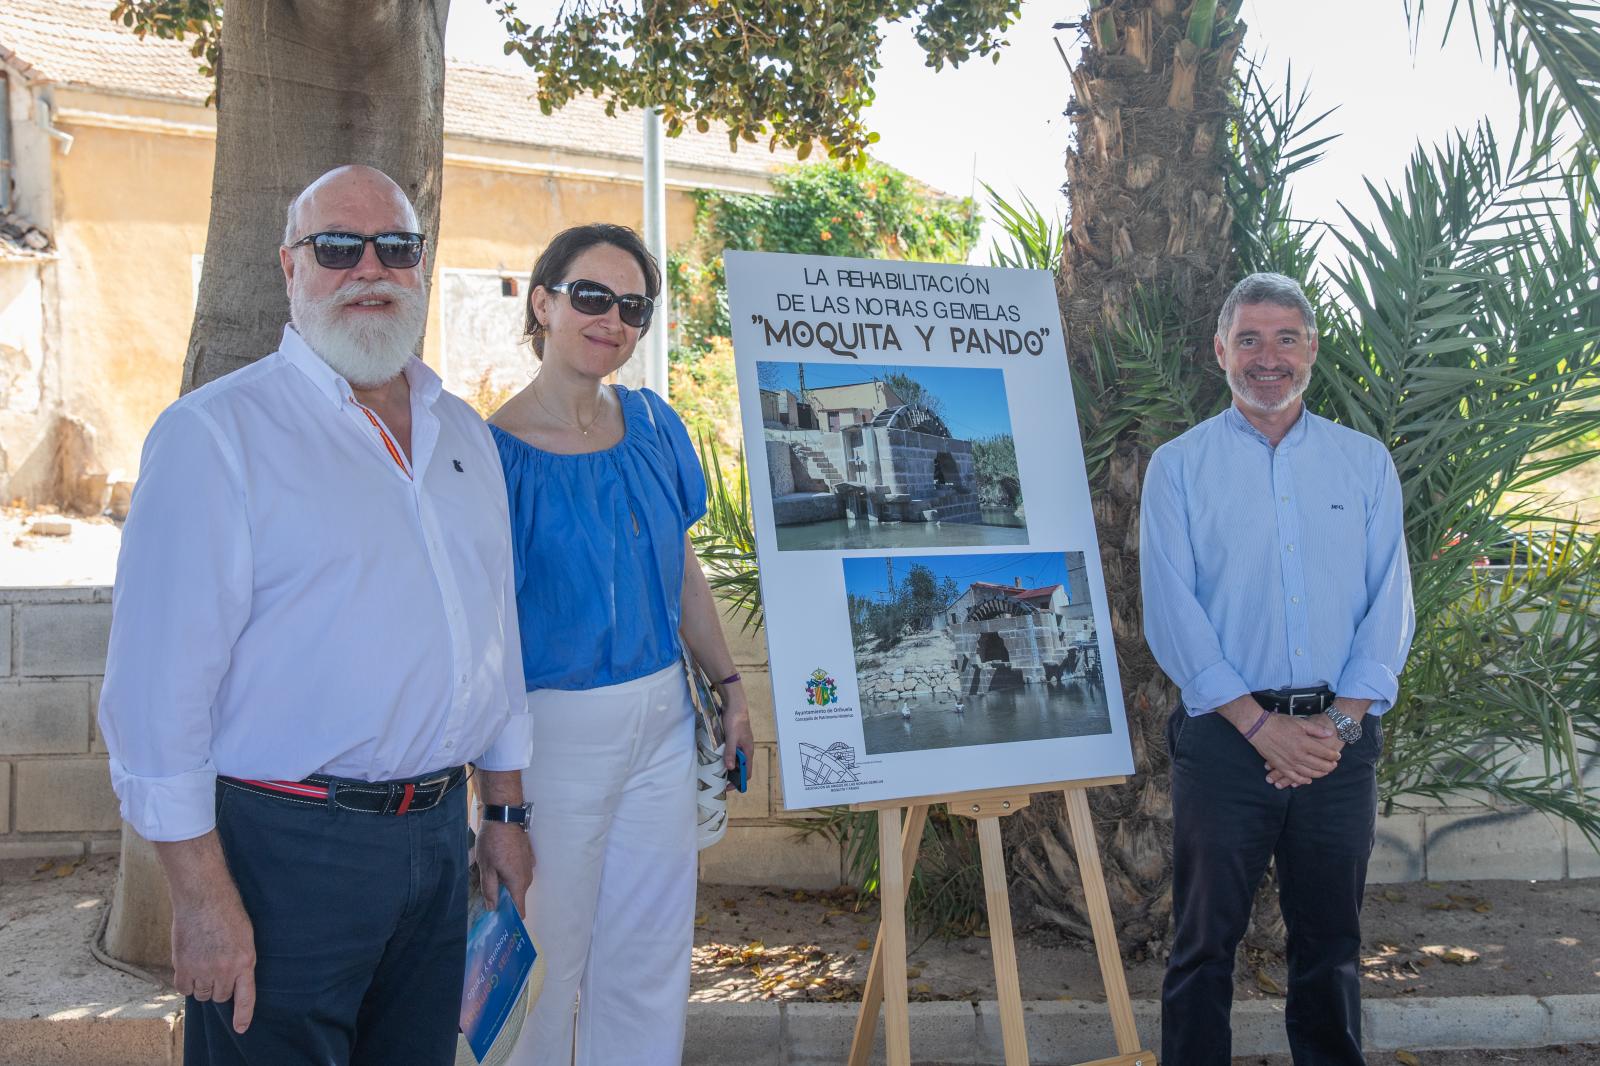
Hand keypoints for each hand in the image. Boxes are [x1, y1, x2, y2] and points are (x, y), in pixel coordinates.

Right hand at [170, 881, 256, 1032]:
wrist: (203, 895)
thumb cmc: (226, 911)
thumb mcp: (244, 935)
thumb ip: (239, 959)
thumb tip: (231, 979)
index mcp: (245, 960)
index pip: (245, 996)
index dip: (243, 1015)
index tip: (240, 1028)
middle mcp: (225, 969)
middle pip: (220, 996)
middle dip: (218, 986)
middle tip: (215, 966)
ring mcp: (203, 969)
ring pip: (202, 993)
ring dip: (202, 983)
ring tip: (203, 960)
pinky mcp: (183, 966)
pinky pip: (183, 988)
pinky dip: (186, 981)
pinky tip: (189, 964)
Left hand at [476, 820, 533, 917]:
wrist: (505, 816)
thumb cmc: (493, 843)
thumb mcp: (486, 867)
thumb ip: (490, 890)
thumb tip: (492, 908)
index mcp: (517, 883)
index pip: (520, 910)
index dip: (510, 917)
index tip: (499, 921)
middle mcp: (527, 877)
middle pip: (517, 896)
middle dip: (505, 899)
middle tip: (487, 896)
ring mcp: (529, 865)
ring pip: (518, 883)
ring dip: (507, 884)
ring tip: (491, 877)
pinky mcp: (528, 855)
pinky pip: (520, 871)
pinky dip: (511, 872)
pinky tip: (500, 864)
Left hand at [721, 687, 754, 778]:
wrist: (735, 705)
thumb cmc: (735, 721)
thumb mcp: (732, 738)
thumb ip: (731, 753)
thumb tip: (730, 768)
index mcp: (748, 751)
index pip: (747, 773)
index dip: (739, 782)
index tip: (727, 787)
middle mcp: (745, 750)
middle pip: (741, 768)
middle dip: (732, 776)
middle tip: (718, 781)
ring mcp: (740, 745)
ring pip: (735, 761)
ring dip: (727, 767)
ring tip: (716, 771)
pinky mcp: (734, 740)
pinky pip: (731, 753)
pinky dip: (725, 758)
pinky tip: (716, 758)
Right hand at [1248, 713, 1342, 788]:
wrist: (1259, 727)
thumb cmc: (1279, 722)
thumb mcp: (1299, 722)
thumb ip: (1316, 729)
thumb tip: (1330, 734)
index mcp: (1304, 743)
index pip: (1324, 753)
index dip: (1333, 755)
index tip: (1338, 755)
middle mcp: (1298, 755)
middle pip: (1319, 765)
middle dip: (1329, 766)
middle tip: (1334, 765)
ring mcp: (1289, 762)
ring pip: (1308, 773)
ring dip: (1319, 774)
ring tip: (1325, 772)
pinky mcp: (1280, 766)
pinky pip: (1294, 777)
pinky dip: (1302, 780)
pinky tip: (1308, 780)